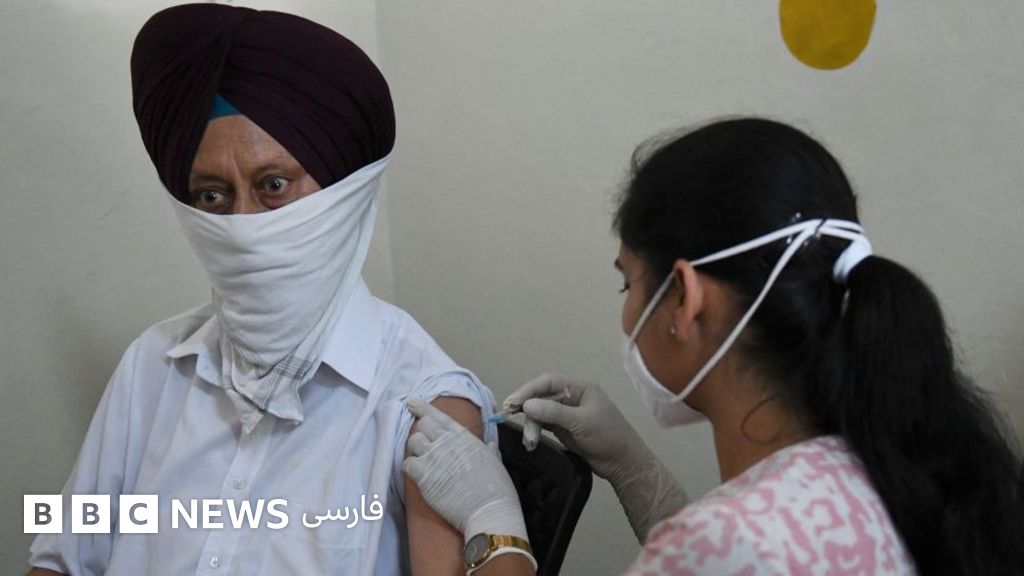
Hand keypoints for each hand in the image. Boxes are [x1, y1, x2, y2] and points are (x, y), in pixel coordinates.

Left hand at [402, 397, 527, 542]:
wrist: (489, 510)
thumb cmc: (497, 489)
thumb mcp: (496, 462)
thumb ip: (489, 451)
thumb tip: (490, 445)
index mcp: (465, 437)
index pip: (440, 416)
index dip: (423, 407)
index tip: (412, 402)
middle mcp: (447, 443)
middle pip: (423, 425)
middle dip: (422, 431)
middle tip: (424, 441)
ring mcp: (435, 458)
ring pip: (413, 441)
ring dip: (415, 449)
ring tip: (422, 459)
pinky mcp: (425, 477)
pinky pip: (407, 463)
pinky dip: (410, 467)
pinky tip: (417, 473)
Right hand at [504, 374, 688, 541]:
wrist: (623, 463)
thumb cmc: (608, 437)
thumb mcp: (581, 423)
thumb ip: (554, 413)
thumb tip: (526, 405)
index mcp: (580, 388)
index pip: (548, 382)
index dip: (529, 389)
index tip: (513, 401)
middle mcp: (572, 398)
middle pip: (542, 396)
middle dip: (528, 409)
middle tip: (511, 417)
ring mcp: (567, 414)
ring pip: (541, 413)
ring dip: (532, 425)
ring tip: (530, 442)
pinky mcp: (564, 429)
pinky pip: (544, 425)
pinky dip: (536, 431)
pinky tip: (531, 441)